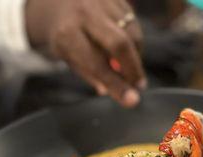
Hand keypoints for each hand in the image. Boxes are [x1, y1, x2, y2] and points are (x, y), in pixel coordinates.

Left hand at [25, 0, 145, 107]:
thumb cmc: (64, 34)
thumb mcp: (67, 56)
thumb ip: (89, 73)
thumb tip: (113, 91)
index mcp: (67, 34)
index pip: (96, 65)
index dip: (116, 85)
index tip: (132, 100)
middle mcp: (85, 13)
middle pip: (120, 43)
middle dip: (133, 68)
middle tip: (138, 85)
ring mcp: (102, 1)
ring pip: (131, 33)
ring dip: (136, 55)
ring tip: (130, 68)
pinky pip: (134, 22)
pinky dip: (134, 41)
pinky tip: (128, 49)